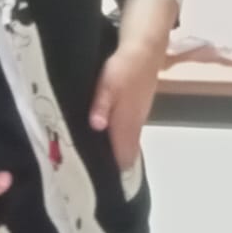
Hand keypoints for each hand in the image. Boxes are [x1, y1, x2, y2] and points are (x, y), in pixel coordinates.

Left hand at [90, 42, 163, 168]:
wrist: (145, 48)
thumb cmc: (124, 67)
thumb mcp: (108, 84)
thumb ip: (101, 105)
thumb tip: (96, 128)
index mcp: (127, 124)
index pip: (124, 158)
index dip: (113, 173)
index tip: (95, 184)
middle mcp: (135, 125)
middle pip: (125, 153)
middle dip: (111, 164)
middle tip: (86, 173)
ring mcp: (138, 116)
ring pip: (127, 141)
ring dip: (114, 150)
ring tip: (92, 156)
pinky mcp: (137, 107)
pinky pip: (127, 130)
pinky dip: (117, 136)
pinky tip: (104, 134)